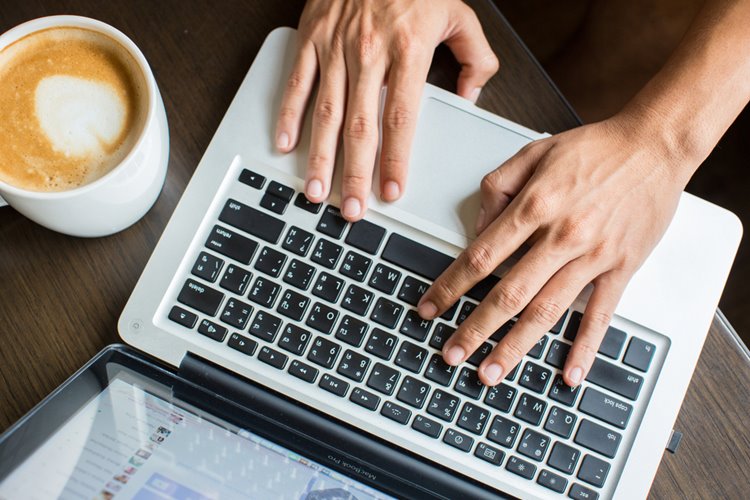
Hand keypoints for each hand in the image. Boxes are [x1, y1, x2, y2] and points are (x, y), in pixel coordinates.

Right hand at [275, 0, 498, 219]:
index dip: (395, 161)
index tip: (391, 192)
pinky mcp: (311, 38)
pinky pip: (297, 83)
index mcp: (408, 51)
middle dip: (354, 175)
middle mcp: (369, 53)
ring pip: (324, 113)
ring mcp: (335, 47)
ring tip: (315, 192)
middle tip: (351, 210)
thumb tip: (472, 97)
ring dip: (319, 158)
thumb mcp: (459, 13)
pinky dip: (288, 116)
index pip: (401, 119)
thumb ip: (474, 59)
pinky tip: (285, 146)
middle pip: (359, 126)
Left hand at [417, 114, 689, 386]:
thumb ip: (498, 186)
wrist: (655, 146)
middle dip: (474, 329)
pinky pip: (600, 315)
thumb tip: (478, 227)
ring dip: (515, 346)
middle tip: (451, 354)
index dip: (451, 286)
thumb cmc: (595, 149)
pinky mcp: (621, 267)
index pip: (481, 256)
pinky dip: (584, 347)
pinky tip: (568, 374)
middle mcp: (561, 235)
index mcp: (535, 206)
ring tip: (490, 373)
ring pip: (546, 311)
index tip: (431, 308)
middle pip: (508, 293)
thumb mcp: (534, 152)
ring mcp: (593, 256)